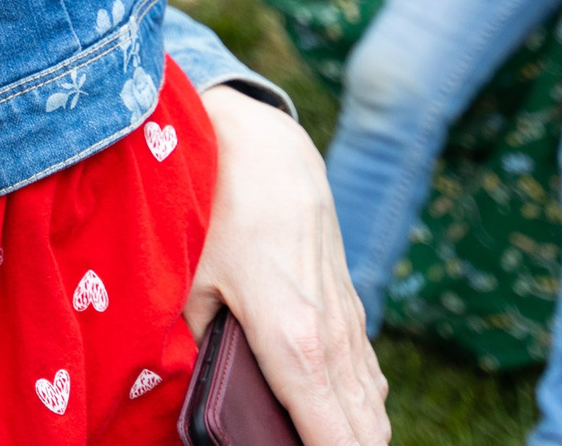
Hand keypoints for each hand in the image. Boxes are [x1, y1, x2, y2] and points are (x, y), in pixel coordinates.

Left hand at [187, 87, 390, 445]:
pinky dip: (360, 399)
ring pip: (371, 401)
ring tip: (325, 439)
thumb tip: (201, 382)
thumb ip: (197, 342)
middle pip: (364, 429)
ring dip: (358, 431)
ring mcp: (347, 317)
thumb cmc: (218, 209)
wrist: (264, 144)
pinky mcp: (348, 298)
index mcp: (293, 341)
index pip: (331, 435)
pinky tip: (342, 412)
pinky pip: (366, 367)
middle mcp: (332, 337)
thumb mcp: (190, 281)